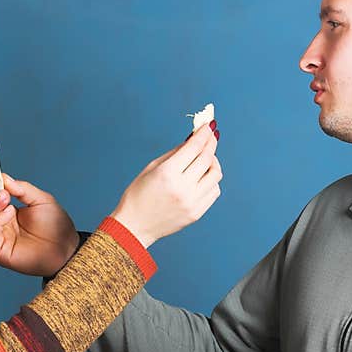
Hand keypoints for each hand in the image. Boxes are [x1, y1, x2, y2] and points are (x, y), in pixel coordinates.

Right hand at [0, 174, 78, 275]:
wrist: (67, 247)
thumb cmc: (57, 226)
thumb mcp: (41, 200)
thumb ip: (22, 189)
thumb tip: (3, 178)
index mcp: (10, 214)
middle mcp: (3, 227)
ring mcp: (1, 240)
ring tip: (5, 196)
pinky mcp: (1, 252)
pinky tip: (9, 211)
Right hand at [111, 120, 221, 247]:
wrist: (135, 226)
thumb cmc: (138, 195)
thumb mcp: (151, 168)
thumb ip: (175, 153)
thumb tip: (193, 140)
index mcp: (168, 174)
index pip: (194, 147)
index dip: (203, 134)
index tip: (208, 125)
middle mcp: (182, 188)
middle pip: (207, 158)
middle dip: (211, 143)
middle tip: (211, 136)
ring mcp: (192, 202)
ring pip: (215, 174)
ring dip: (213, 162)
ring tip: (206, 158)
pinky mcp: (197, 213)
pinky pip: (214, 191)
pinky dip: (211, 180)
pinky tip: (203, 177)